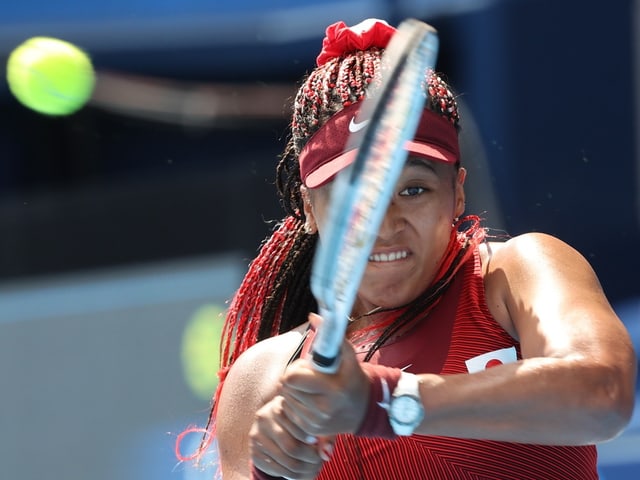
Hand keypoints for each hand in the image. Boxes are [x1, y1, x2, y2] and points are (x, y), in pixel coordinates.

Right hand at [250, 394, 329, 478]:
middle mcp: (264, 417)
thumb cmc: (300, 422)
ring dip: (303, 468)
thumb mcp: (313, 423)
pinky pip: (276, 469)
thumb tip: (326, 454)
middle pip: (291, 446)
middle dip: (309, 457)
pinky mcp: (254, 453)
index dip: (308, 436)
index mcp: (279, 404)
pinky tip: (300, 469)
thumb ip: (324, 436)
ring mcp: (257, 436)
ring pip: (286, 460)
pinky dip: (291, 474)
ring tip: (313, 466)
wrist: (274, 429)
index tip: (316, 441)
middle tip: (317, 459)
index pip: (296, 424)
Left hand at [279, 313, 371, 437]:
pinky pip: (289, 411)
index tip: (306, 367)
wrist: (365, 410)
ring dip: (294, 391)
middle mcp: (323, 410)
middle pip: (286, 388)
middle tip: (309, 377)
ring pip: (286, 399)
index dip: (295, 369)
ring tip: (311, 389)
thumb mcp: (347, 356)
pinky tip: (310, 401)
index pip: (292, 377)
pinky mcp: (310, 431)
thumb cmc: (353, 378)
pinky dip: (296, 404)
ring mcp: (315, 423)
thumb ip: (330, 336)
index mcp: (332, 390)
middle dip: (294, 379)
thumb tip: (313, 316)